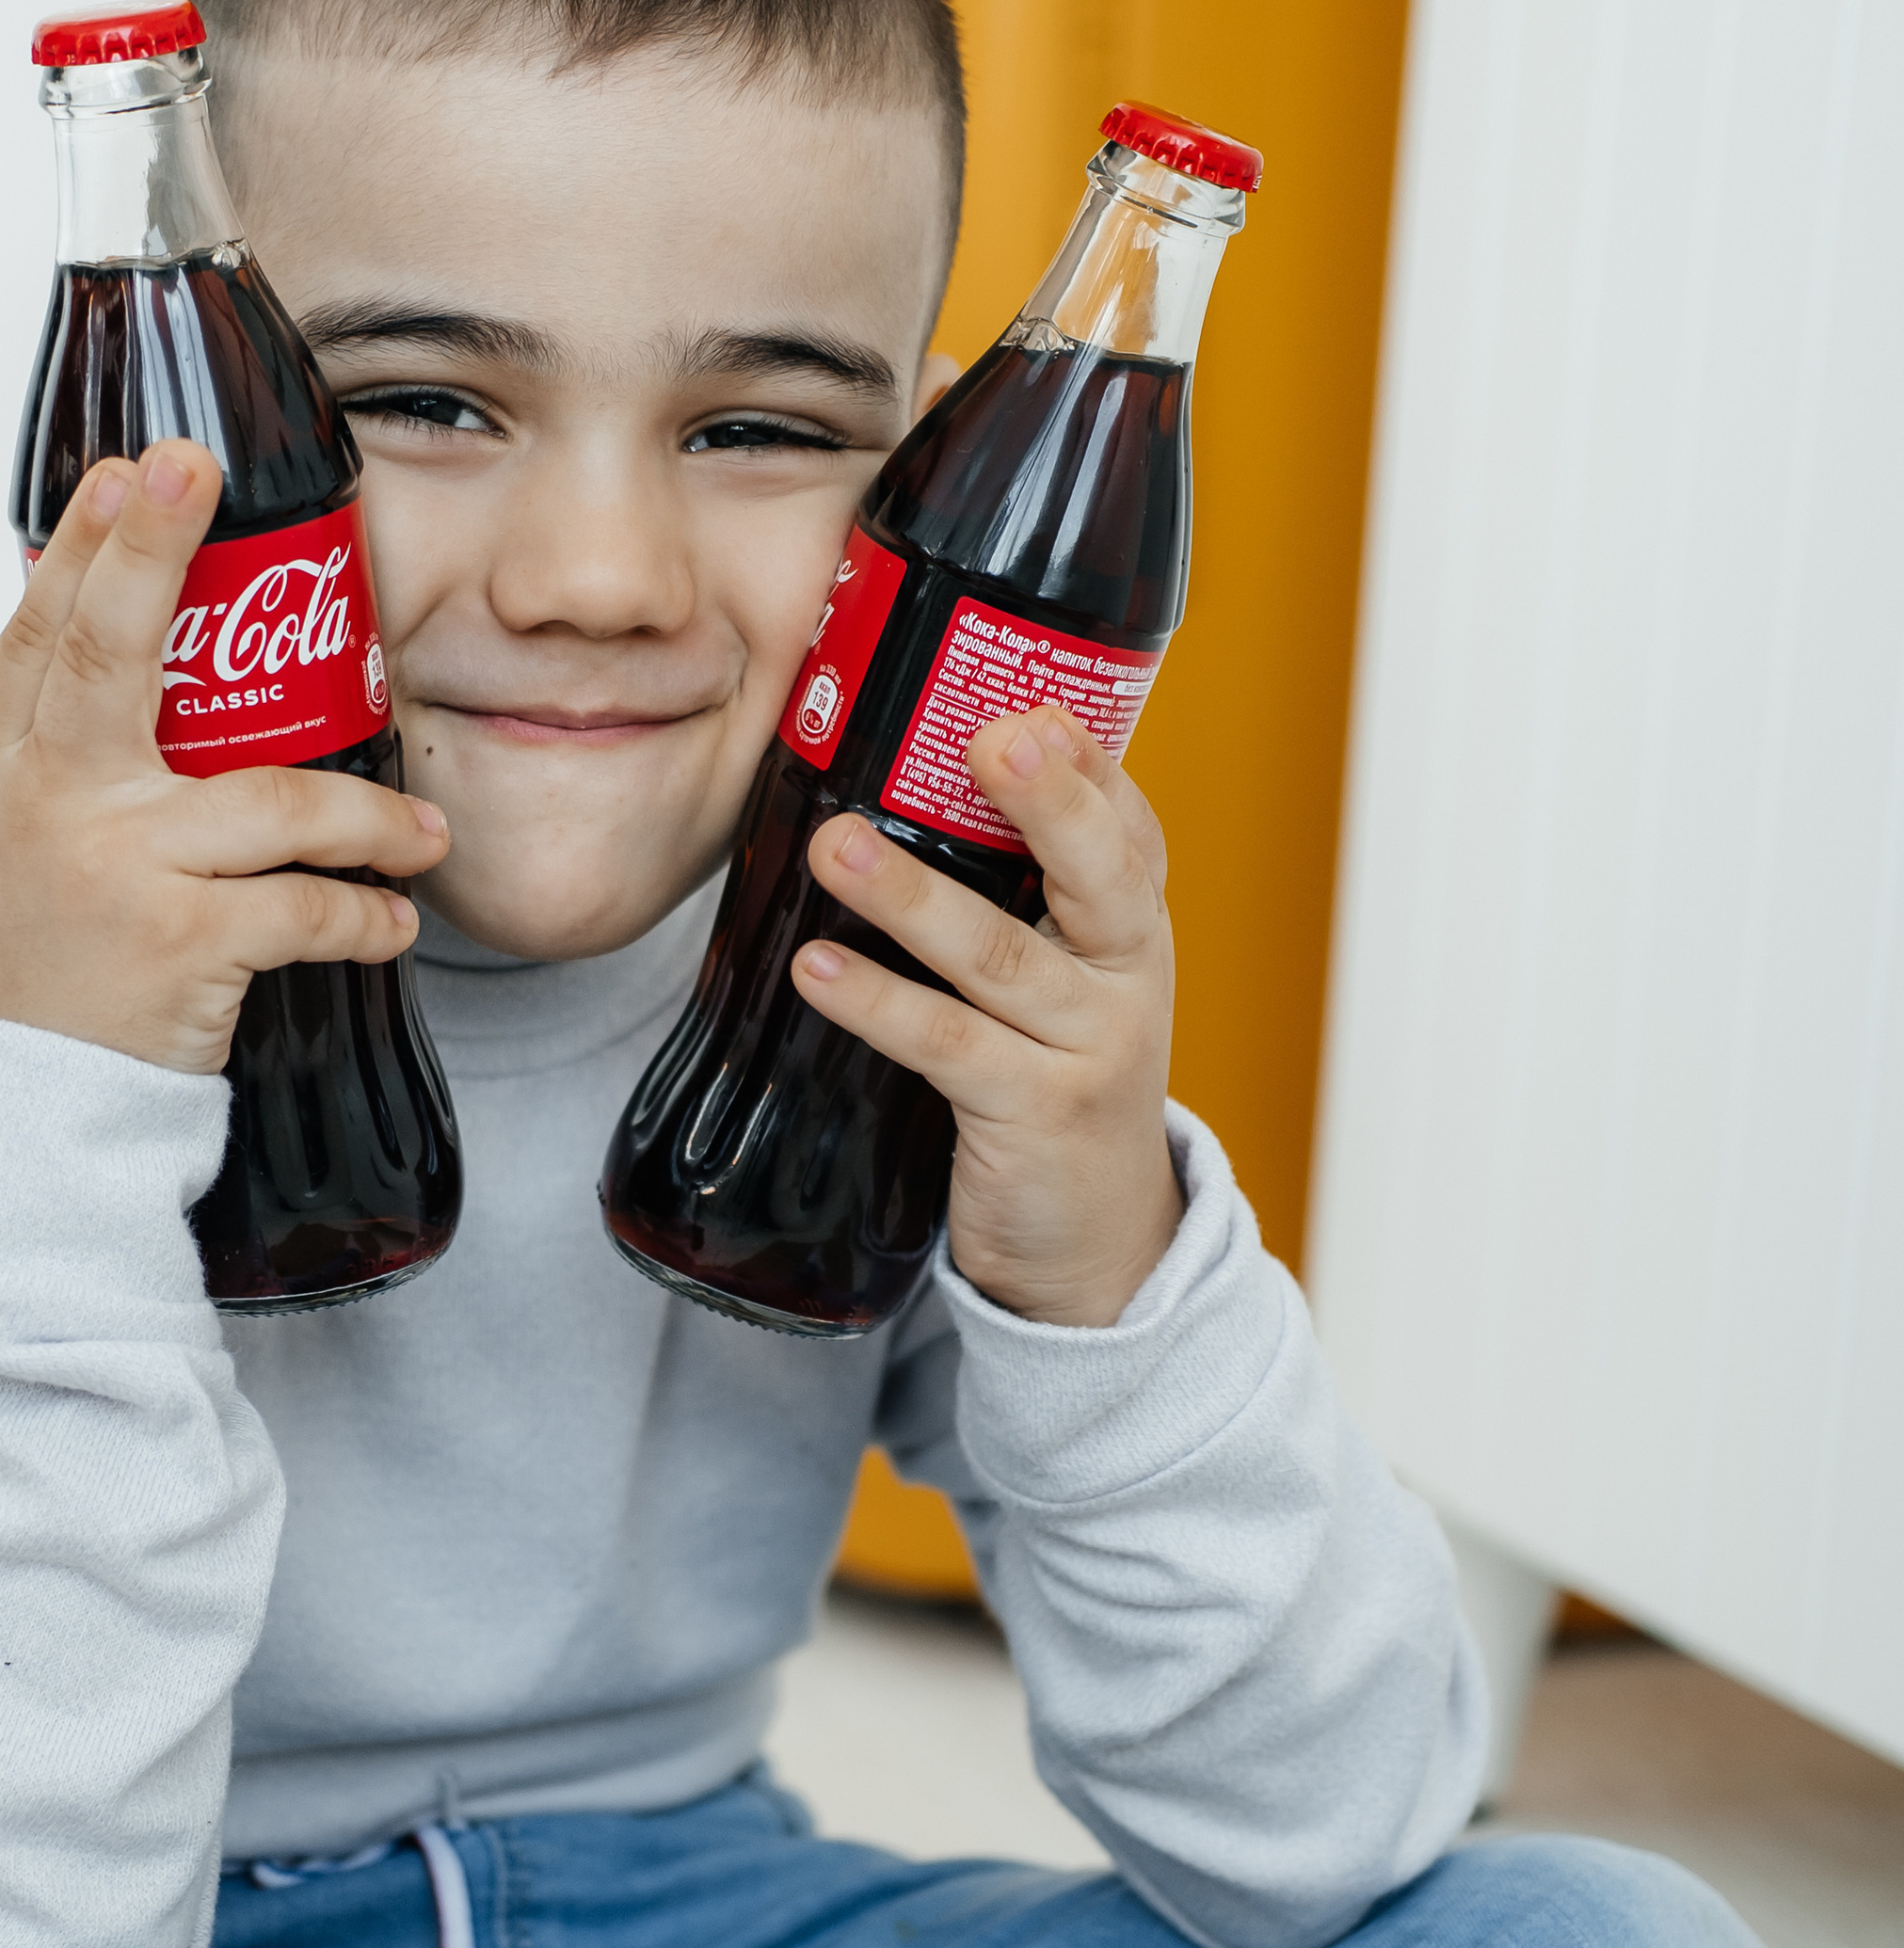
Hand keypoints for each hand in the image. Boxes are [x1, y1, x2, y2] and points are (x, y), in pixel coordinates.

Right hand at [0, 443, 448, 1074]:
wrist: (25, 1108)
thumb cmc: (51, 964)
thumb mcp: (29, 845)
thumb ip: (83, 758)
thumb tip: (174, 664)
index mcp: (8, 768)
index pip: (42, 632)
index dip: (87, 543)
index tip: (136, 465)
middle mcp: (50, 801)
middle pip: (105, 650)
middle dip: (150, 549)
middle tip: (197, 473)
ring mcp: (115, 868)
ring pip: (274, 800)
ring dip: (370, 820)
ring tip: (421, 838)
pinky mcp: (178, 942)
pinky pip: (307, 907)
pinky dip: (367, 916)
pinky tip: (395, 923)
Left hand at [791, 708, 1182, 1328]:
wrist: (1096, 1244)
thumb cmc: (1058, 1086)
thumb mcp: (1066, 986)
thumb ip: (1020, 901)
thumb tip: (901, 794)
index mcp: (1131, 931)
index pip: (1126, 827)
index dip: (1083, 763)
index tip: (1022, 703)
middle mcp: (1127, 979)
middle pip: (1100, 873)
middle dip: (1047, 799)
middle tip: (986, 733)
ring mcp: (1089, 1050)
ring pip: (1001, 957)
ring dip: (914, 897)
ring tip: (835, 846)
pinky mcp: (1034, 1115)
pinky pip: (947, 1046)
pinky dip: (879, 1006)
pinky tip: (817, 971)